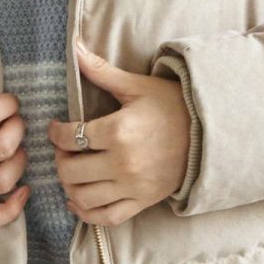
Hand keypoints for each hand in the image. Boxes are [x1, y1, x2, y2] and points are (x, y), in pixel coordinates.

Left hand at [46, 37, 190, 227]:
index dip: (55, 133)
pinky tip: (79, 200)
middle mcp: (122, 163)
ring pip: (84, 197)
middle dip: (60, 160)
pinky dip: (86, 213)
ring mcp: (133, 187)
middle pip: (71, 171)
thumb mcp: (136, 86)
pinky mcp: (142, 202)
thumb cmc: (171, 105)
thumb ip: (101, 71)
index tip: (55, 128)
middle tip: (64, 150)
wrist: (209, 132)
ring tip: (71, 173)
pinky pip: (106, 217)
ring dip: (69, 186)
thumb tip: (74, 46)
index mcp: (118, 131)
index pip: (70, 137)